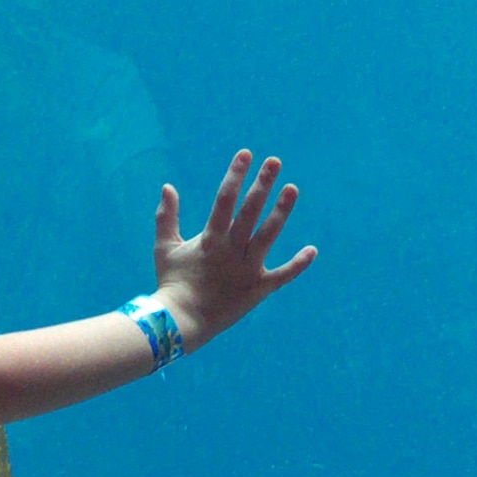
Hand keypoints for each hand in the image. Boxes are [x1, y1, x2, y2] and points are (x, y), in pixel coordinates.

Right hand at [153, 151, 313, 350]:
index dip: (235, 175)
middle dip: (262, 184)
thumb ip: (166, 216)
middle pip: (250, 211)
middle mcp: (230, 250)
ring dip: (281, 211)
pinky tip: (313, 250)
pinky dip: (298, 264)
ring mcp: (246, 269)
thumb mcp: (164, 247)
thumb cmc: (171, 283)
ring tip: (293, 188)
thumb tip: (168, 186)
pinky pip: (282, 276)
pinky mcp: (258, 289)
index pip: (225, 199)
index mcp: (210, 239)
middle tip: (274, 162)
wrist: (181, 322)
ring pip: (268, 235)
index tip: (246, 154)